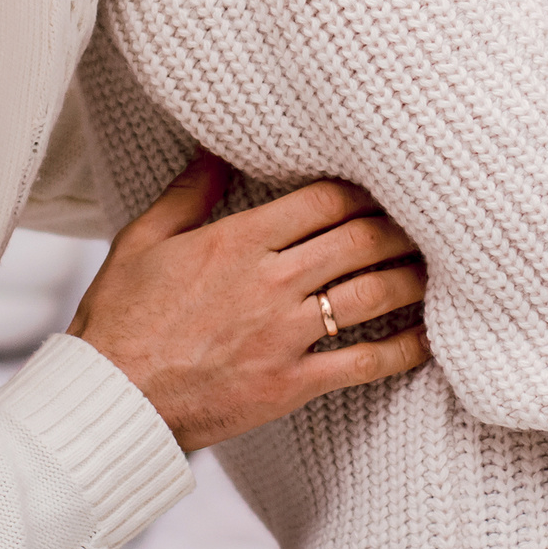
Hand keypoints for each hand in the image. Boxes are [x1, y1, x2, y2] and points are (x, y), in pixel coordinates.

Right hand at [68, 152, 427, 451]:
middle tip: (427, 222)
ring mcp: (285, 335)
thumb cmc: (121, 319)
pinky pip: (364, 363)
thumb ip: (188, 193)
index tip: (384, 187)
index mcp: (237, 242)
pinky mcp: (292, 384)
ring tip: (436, 269)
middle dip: (399, 228)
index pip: (324, 200)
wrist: (111, 401)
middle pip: (359, 240)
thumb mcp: (143, 240)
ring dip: (411, 278)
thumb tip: (214, 147)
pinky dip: (403, 349)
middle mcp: (270, 283)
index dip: (363, 190)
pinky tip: (426, 338)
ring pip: (371, 294)